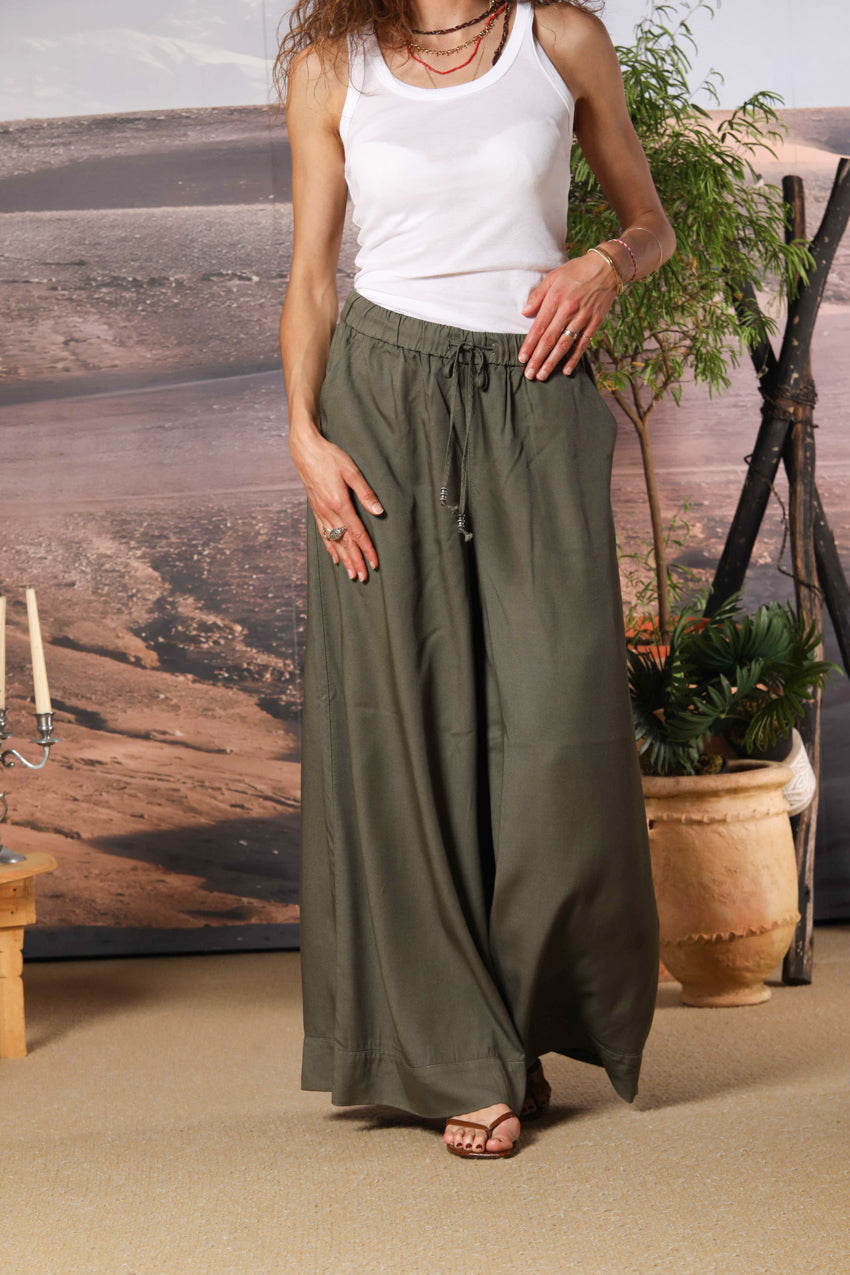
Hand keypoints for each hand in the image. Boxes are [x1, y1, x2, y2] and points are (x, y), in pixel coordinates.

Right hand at [290, 427, 382, 581]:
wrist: (305, 449)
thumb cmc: (329, 456)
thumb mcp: (351, 470)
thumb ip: (365, 492)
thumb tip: (379, 511)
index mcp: (339, 503)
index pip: (356, 533)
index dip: (367, 549)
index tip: (374, 563)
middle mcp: (328, 512)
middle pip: (345, 542)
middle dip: (355, 561)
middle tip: (363, 577)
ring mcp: (320, 512)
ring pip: (333, 541)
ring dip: (344, 559)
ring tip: (351, 574)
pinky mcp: (315, 509)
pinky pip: (323, 534)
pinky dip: (329, 547)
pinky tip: (334, 557)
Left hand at [518, 254, 618, 379]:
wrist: (607, 267)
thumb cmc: (576, 271)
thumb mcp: (553, 277)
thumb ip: (538, 295)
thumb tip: (524, 312)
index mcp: (555, 299)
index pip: (539, 327)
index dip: (529, 345)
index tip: (522, 359)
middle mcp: (568, 310)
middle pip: (549, 340)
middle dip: (538, 359)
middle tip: (529, 375)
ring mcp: (583, 317)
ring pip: (564, 345)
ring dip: (552, 362)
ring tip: (542, 375)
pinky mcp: (595, 322)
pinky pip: (583, 344)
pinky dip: (575, 358)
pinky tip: (566, 370)